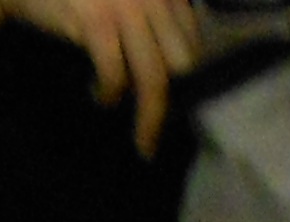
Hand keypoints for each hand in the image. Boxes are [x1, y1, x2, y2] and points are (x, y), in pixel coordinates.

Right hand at [0, 0, 198, 154]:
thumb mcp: (124, 1)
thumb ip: (151, 17)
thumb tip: (182, 66)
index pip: (193, 37)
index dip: (187, 71)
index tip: (175, 94)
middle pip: (183, 63)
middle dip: (172, 96)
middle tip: (154, 116)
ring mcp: (126, 4)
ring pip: (155, 78)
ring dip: (149, 119)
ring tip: (141, 139)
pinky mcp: (97, 19)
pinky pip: (116, 74)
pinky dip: (109, 95)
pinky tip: (99, 97)